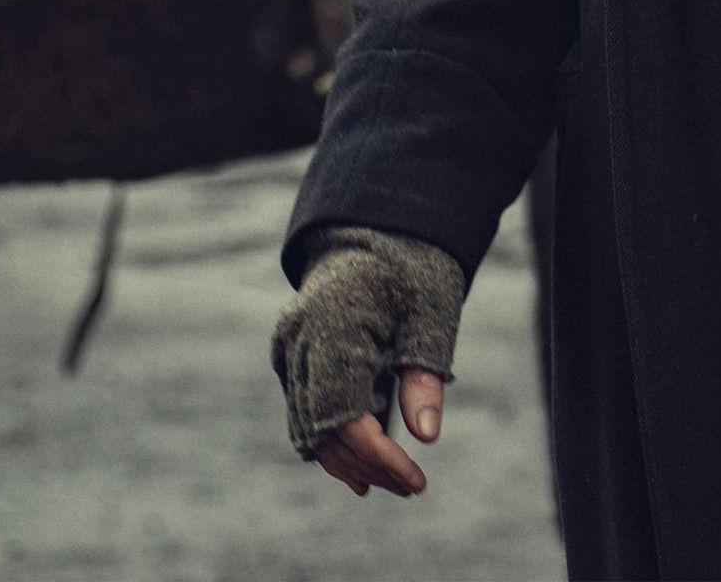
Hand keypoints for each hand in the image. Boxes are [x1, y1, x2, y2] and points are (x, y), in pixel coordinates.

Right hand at [271, 227, 466, 496]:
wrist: (374, 233)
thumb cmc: (410, 272)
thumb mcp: (433, 316)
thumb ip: (425, 374)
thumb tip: (426, 435)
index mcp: (334, 328)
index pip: (345, 417)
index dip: (379, 457)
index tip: (417, 480)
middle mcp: (299, 343)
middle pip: (322, 431)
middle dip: (367, 466)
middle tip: (412, 487)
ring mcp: (287, 350)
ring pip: (307, 429)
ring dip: (348, 461)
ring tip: (392, 483)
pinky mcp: (289, 358)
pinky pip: (304, 412)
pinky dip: (331, 440)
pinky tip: (364, 467)